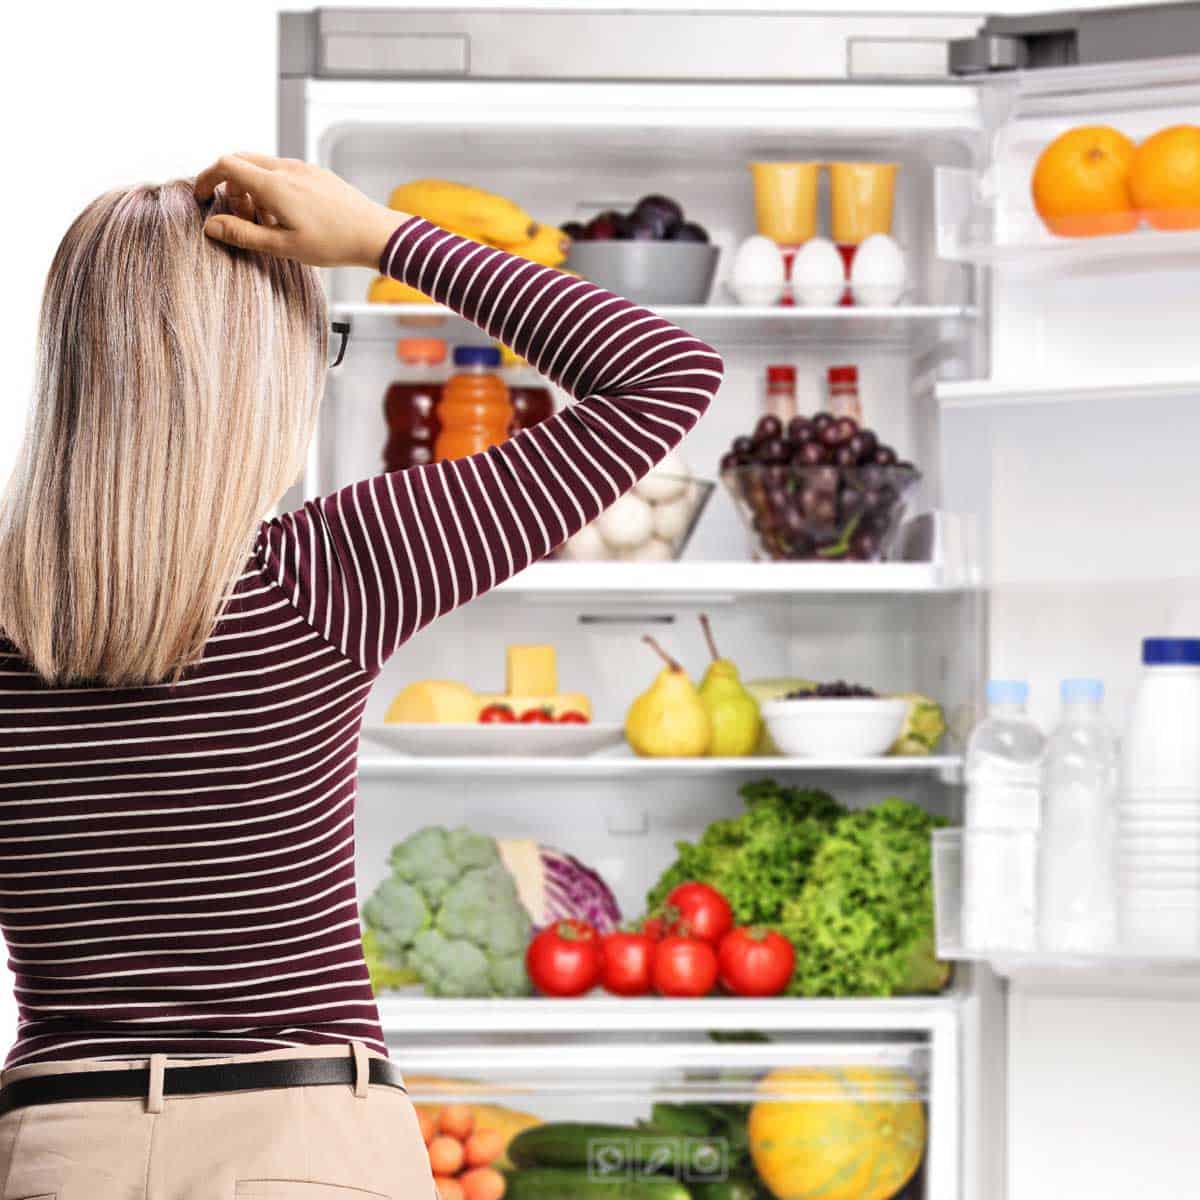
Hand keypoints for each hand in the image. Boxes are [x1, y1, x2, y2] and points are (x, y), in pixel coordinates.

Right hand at [194, 153, 408, 268]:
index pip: (226, 164)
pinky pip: (284, 172)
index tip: (200, 195)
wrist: (376, 234)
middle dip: (229, 185)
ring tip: (267, 224)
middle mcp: (286, 168)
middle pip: (242, 161)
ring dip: (252, 189)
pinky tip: (287, 217)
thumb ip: (244, 234)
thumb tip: (210, 226)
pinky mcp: (317, 173)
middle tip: (239, 217)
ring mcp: (303, 168)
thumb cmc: (333, 244)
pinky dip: (272, 188)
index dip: (206, 177)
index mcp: (274, 184)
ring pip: (263, 167)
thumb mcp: (284, 246)